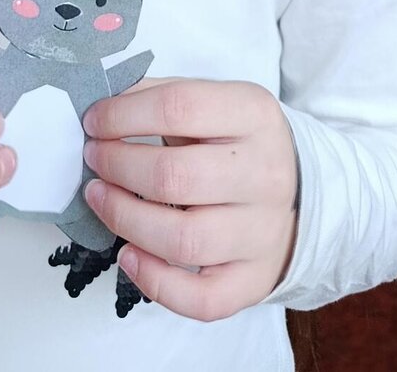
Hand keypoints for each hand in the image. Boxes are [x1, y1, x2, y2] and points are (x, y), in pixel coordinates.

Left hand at [82, 78, 297, 321]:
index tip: (93, 123)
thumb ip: (160, 97)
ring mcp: (263, 232)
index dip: (123, 115)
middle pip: (175, 176)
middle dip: (117, 166)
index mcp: (253, 114)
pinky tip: (128, 256)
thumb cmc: (238, 143)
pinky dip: (155, 282)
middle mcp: (265, 173)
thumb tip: (102, 106)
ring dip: (125, 220)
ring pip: (183, 240)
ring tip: (99, 198)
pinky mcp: (255, 279)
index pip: (178, 107)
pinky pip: (201, 298)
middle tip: (94, 159)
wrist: (302, 191)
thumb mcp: (214, 103)